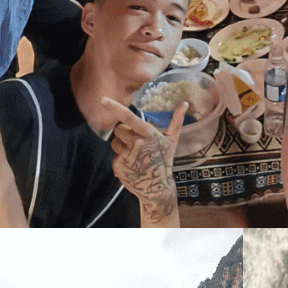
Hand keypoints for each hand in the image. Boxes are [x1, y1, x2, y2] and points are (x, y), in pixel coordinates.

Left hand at [103, 97, 186, 224]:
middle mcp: (137, 143)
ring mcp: (127, 156)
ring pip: (114, 142)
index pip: (128, 117)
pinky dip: (120, 158)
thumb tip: (185, 103)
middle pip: (118, 129)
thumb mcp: (171, 139)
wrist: (157, 187)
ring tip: (134, 154)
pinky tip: (131, 164)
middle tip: (135, 142)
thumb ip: (176, 120)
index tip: (103, 100)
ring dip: (120, 145)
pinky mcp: (118, 166)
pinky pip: (113, 155)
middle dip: (123, 133)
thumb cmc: (164, 160)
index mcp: (148, 134)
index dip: (114, 107)